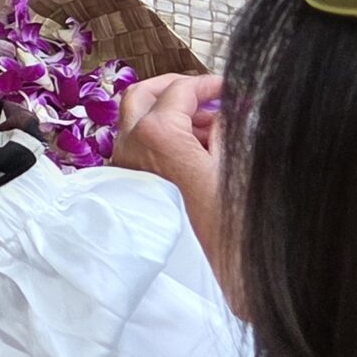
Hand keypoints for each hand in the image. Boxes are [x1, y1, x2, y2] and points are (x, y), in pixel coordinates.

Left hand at [114, 72, 233, 308]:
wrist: (202, 272)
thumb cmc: (223, 224)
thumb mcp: (233, 166)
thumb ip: (226, 129)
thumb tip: (226, 109)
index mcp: (156, 135)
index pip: (179, 91)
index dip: (207, 84)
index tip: (228, 87)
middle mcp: (130, 145)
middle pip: (142, 95)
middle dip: (174, 89)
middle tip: (206, 93)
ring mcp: (123, 165)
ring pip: (136, 120)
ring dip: (168, 113)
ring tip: (212, 127)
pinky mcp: (125, 185)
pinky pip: (137, 147)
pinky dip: (160, 137)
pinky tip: (195, 151)